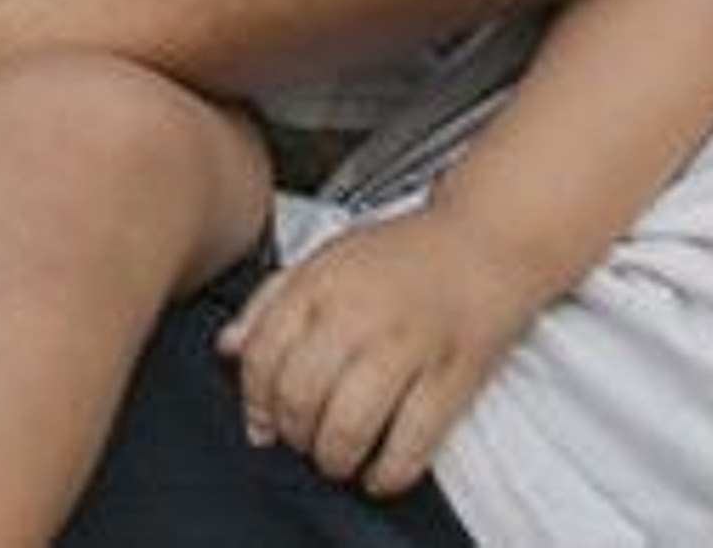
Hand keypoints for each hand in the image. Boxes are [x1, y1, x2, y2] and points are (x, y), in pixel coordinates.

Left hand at [220, 209, 535, 494]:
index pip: (261, 356)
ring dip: (333, 458)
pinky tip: (379, 470)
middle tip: (303, 438)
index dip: (254, 401)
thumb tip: (227, 346)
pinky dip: (386, 473)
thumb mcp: (328, 256)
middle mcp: (359, 312)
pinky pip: (409, 447)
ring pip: (346, 428)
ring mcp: (407, 346)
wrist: (485, 239)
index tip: (263, 420)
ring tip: (338, 455)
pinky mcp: (451, 378)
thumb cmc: (404, 253)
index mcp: (322, 281)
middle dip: (293, 435)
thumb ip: (272, 300)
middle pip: (298, 398)